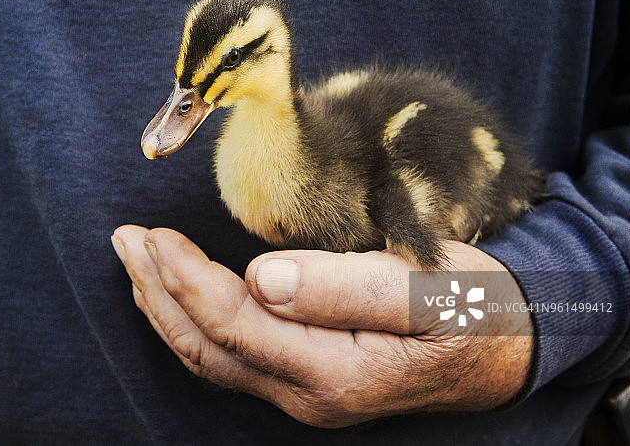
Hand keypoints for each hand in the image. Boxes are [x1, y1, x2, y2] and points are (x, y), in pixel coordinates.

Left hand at [111, 225, 532, 427]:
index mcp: (336, 371)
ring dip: (166, 306)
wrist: (505, 346)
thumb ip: (343, 287)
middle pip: (207, 347)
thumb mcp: (424, 291)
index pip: (234, 324)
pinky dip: (192, 320)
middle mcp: (308, 393)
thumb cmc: (472, 307)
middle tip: (124, 241)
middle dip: (158, 292)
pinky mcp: (304, 377)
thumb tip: (260, 277)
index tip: (153, 236)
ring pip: (211, 355)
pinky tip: (177, 293)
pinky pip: (230, 354)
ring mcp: (303, 391)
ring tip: (136, 261)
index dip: (185, 279)